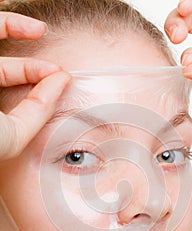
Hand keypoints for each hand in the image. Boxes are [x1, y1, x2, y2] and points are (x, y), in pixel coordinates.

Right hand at [0, 10, 70, 159]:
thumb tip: (63, 81)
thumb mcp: (11, 134)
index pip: (14, 96)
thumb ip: (38, 111)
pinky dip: (2, 20)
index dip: (40, 84)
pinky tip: (13, 11)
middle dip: (32, 67)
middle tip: (55, 67)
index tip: (63, 78)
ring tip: (41, 29)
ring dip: (13, 29)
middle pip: (4, 71)